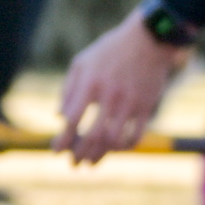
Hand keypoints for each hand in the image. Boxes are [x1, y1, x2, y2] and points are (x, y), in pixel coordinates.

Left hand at [54, 15, 186, 163]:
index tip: (56, 150)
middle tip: (73, 165)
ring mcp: (130, 102)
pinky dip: (124, 147)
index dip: (62, 139)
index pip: (72, 120)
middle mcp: (110, 95)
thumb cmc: (109, 51)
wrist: (148, 39)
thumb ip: (68, 90)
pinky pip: (136, 134)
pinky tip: (115, 150)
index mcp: (90, 83)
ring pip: (114, 139)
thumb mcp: (81, 63)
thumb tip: (59, 117)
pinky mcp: (147, 106)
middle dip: (80, 154)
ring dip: (100, 155)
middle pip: (92, 134)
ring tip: (91, 163)